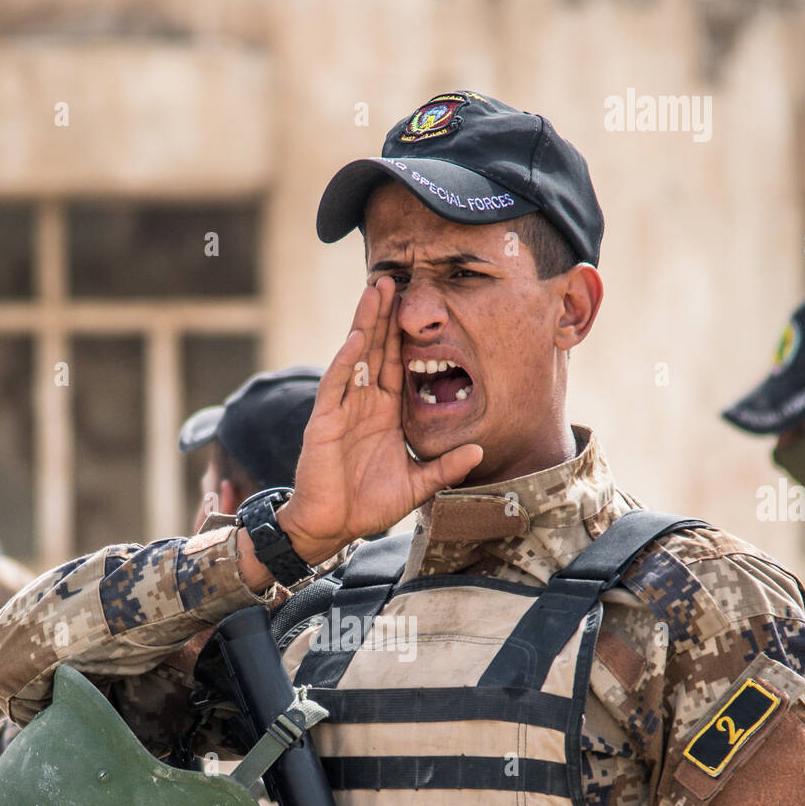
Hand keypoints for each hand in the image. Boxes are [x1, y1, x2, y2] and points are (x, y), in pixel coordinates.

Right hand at [279, 277, 483, 564]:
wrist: (333, 527)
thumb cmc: (369, 506)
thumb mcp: (418, 484)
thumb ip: (446, 467)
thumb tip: (480, 450)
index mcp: (384, 414)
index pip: (396, 364)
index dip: (404, 335)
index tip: (418, 304)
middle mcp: (363, 405)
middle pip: (376, 350)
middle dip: (385, 315)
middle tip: (395, 277)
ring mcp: (342, 410)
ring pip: (355, 357)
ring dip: (365, 323)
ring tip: (376, 289)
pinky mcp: (324, 422)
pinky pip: (335, 385)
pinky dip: (345, 361)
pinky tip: (357, 338)